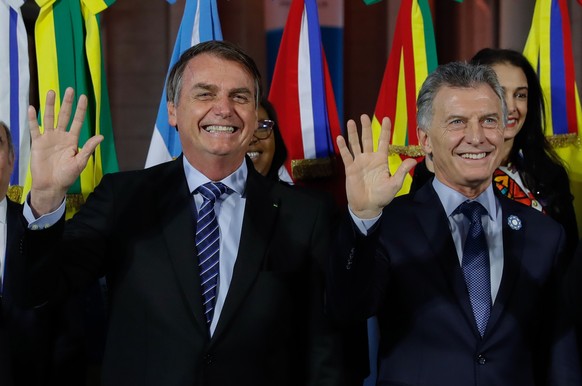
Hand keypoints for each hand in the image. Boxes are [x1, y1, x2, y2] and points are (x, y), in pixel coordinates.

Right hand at [28, 87, 103, 214]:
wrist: (51, 185)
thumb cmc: (67, 175)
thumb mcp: (80, 162)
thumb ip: (88, 148)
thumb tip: (100, 136)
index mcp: (72, 140)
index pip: (77, 121)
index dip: (80, 109)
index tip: (83, 97)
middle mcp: (61, 136)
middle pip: (64, 116)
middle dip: (67, 103)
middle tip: (69, 89)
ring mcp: (49, 138)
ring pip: (50, 118)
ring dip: (50, 105)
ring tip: (51, 92)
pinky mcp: (38, 143)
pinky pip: (35, 128)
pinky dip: (33, 119)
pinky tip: (32, 108)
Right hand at [336, 114, 416, 218]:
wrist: (368, 206)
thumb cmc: (382, 196)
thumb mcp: (395, 184)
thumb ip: (402, 171)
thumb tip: (413, 161)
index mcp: (381, 160)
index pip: (383, 141)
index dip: (385, 130)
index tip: (386, 118)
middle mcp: (369, 158)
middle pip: (367, 139)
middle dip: (366, 128)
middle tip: (364, 116)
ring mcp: (359, 162)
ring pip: (355, 144)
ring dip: (353, 133)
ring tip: (351, 122)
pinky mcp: (350, 169)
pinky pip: (346, 156)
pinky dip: (343, 147)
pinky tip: (340, 137)